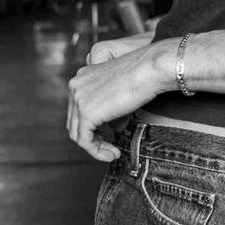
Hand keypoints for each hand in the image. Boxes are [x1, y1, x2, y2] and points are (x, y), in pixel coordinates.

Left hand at [67, 38, 173, 161]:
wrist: (150, 69)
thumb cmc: (143, 75)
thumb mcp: (120, 91)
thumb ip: (110, 109)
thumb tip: (113, 129)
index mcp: (81, 78)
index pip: (77, 109)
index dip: (91, 126)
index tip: (108, 135)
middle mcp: (75, 86)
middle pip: (74, 122)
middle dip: (93, 138)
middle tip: (110, 148)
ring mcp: (78, 99)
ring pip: (77, 134)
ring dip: (96, 148)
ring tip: (113, 153)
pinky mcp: (87, 113)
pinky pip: (85, 141)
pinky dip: (97, 152)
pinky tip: (113, 154)